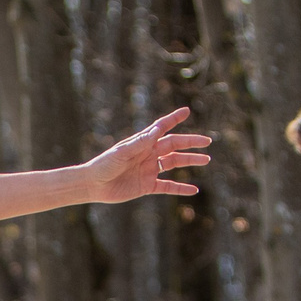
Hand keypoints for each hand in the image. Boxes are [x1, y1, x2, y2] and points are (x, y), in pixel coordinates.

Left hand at [78, 108, 207, 202]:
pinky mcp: (147, 186)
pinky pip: (168, 186)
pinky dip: (181, 188)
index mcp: (142, 143)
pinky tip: (194, 190)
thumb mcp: (122, 152)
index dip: (174, 119)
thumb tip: (158, 129)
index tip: (187, 111)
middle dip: (191, 143)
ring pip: (175, 163)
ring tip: (206, 160)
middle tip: (207, 141)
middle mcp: (148, 154)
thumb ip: (141, 142)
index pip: (162, 128)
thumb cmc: (104, 164)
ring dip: (190, 161)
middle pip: (174, 146)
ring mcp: (149, 170)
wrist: (93, 185)